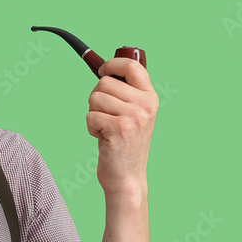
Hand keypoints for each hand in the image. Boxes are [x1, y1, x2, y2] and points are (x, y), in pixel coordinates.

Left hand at [86, 58, 157, 194]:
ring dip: (93, 114)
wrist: (127, 177)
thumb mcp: (135, 115)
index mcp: (150, 98)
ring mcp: (134, 117)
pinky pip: (91, 115)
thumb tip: (105, 70)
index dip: (113, 64)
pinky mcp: (119, 128)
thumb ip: (126, 94)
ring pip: (95, 98)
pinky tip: (102, 137)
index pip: (133, 66)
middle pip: (104, 82)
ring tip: (105, 128)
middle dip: (96, 98)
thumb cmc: (125, 145)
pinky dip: (91, 127)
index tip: (102, 70)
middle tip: (105, 115)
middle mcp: (145, 105)